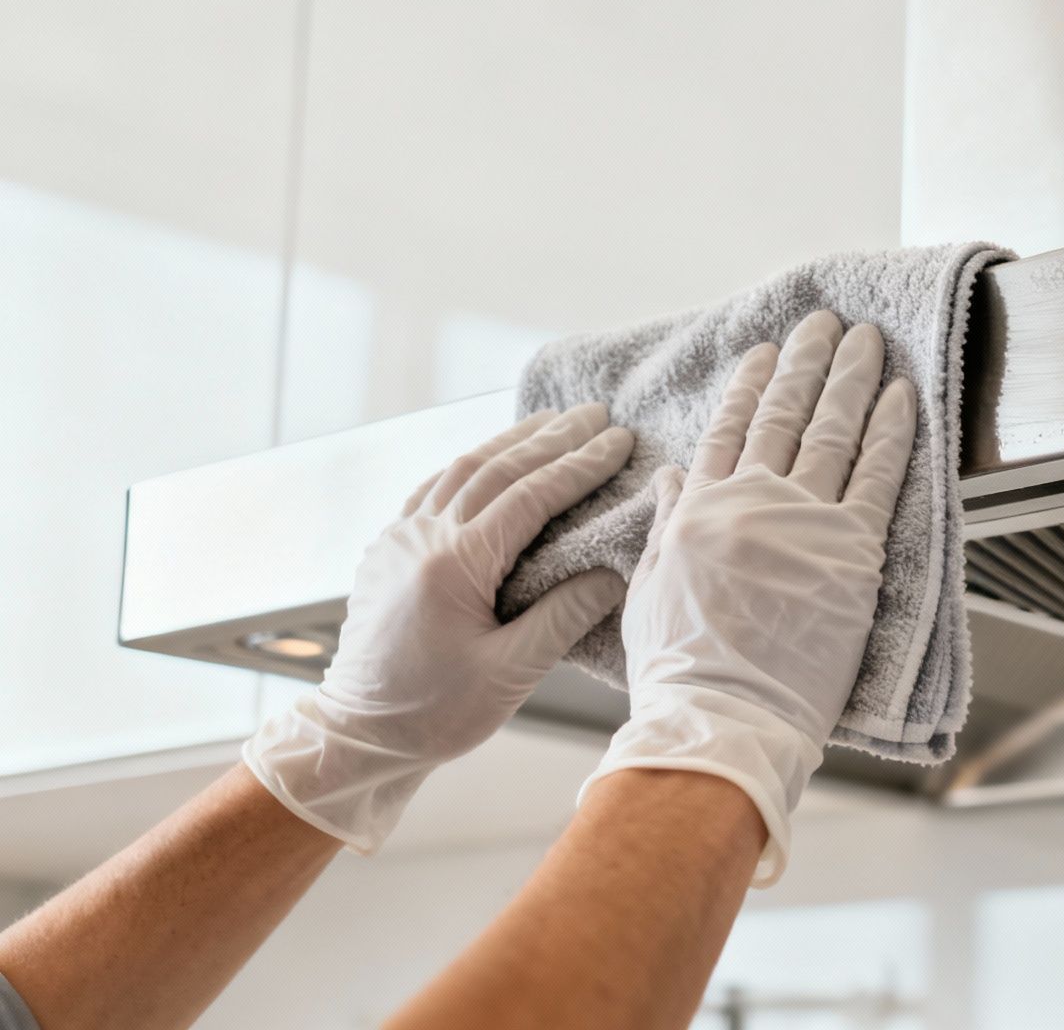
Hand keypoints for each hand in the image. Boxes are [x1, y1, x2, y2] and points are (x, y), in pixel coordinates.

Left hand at [244, 404, 635, 851]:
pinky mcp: (388, 550)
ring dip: (511, 441)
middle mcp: (420, 538)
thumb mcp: (511, 673)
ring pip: (461, 470)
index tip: (618, 440)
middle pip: (496, 469)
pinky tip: (491, 458)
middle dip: (552, 437)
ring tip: (552, 420)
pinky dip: (471, 465)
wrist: (359, 736)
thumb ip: (564, 616)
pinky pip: (433, 489)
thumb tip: (613, 572)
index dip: (580, 466)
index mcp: (452, 564)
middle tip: (596, 413)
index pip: (530, 497)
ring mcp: (398, 539)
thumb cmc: (435, 714)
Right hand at [590, 311, 915, 883]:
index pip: (728, 430)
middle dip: (806, 363)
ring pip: (832, 430)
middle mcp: (751, 502)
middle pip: (784, 415)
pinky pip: (879, 475)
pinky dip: (893, 430)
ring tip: (867, 339)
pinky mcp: (852, 550)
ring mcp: (803, 521)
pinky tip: (904, 395)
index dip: (748, 385)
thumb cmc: (682, 673)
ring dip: (852, 377)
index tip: (764, 351)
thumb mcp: (650, 591)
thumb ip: (665, 527)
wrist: (720, 716)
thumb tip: (670, 477)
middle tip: (825, 324)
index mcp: (698, 511)